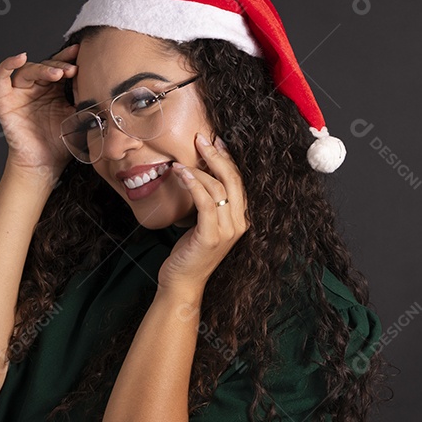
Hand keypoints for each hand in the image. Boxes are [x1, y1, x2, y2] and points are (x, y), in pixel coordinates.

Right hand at [0, 44, 78, 180]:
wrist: (45, 163)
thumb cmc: (61, 143)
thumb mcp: (77, 115)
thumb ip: (81, 96)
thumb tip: (91, 76)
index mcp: (53, 90)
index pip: (59, 68)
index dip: (69, 59)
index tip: (81, 54)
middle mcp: (36, 88)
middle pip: (45, 66)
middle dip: (60, 65)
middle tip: (73, 69)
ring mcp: (19, 93)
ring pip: (28, 70)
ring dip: (43, 68)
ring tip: (58, 74)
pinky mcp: (4, 100)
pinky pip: (1, 77)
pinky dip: (8, 64)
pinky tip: (20, 58)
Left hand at [158, 133, 249, 293]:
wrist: (182, 282)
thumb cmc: (189, 252)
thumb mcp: (203, 223)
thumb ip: (208, 203)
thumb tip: (198, 174)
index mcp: (241, 219)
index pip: (238, 181)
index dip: (227, 159)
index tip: (215, 141)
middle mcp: (239, 224)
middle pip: (233, 180)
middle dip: (216, 156)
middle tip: (200, 139)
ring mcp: (227, 231)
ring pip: (218, 188)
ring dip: (199, 169)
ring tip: (180, 161)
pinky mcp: (210, 237)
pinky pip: (205, 203)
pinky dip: (194, 185)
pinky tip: (182, 174)